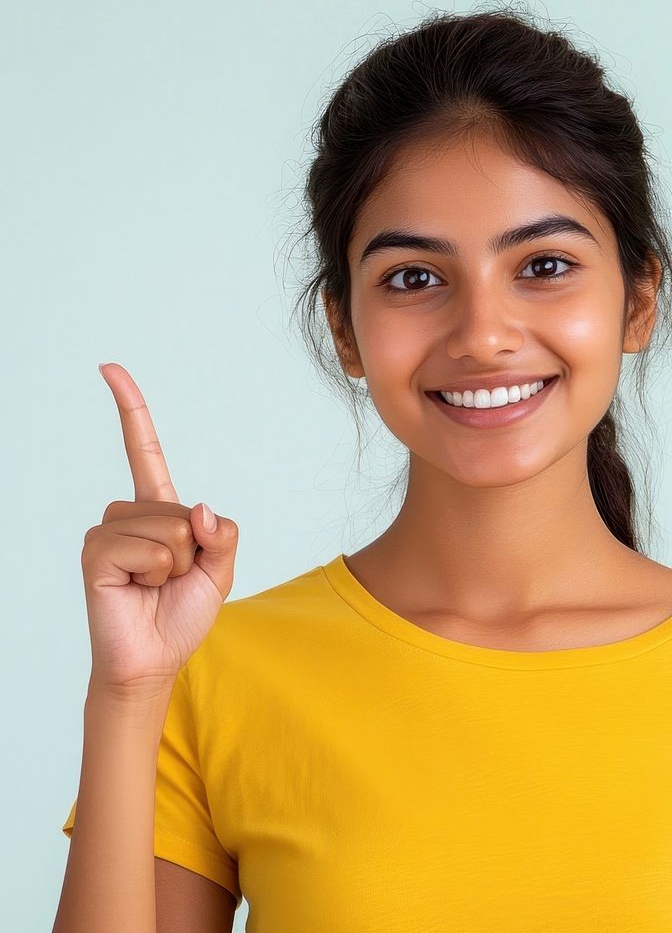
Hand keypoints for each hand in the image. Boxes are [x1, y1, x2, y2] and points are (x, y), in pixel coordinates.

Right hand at [81, 362, 238, 694]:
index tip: (109, 368)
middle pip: (181, 508)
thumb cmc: (182, 612)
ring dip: (176, 564)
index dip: (130, 409)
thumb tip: (198, 509)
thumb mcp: (220, 569)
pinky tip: (139, 589)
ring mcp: (107, 532)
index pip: (142, 450)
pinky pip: (148, 548)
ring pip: (169, 529)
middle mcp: (128, 515)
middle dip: (192, 550)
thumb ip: (222, 534)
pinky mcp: (96, 554)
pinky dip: (157, 573)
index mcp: (158, 511)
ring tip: (156, 585)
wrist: (157, 657)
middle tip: (173, 579)